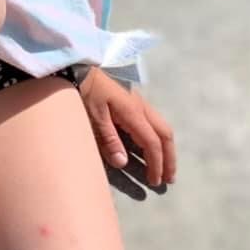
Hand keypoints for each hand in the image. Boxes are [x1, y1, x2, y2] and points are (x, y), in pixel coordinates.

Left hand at [77, 67, 176, 186]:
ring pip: (162, 128)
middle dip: (169, 158)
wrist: (79, 67)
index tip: (155, 181)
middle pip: (165, 135)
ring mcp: (139, 103)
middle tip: (169, 179)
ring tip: (166, 168)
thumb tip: (123, 163)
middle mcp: (142, 108)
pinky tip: (153, 148)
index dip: (156, 164)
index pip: (152, 143)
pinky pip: (154, 123)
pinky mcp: (133, 102)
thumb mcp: (93, 116)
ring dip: (166, 149)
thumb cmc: (85, 91)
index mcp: (133, 113)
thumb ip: (108, 139)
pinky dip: (159, 139)